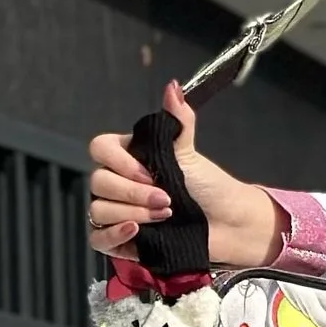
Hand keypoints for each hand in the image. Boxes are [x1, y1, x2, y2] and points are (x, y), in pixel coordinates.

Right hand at [86, 83, 282, 270]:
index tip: (150, 172)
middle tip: (169, 200)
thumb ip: (178, 120)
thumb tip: (172, 87)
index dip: (119, 162)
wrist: (228, 224)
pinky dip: (113, 236)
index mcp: (128, 157)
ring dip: (132, 213)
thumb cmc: (209, 186)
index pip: (99, 149)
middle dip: (134, 193)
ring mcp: (118, 212)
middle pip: (98, 183)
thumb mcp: (191, 152)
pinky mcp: (122, 240)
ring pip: (99, 210)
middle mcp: (118, 183)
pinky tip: (136, 231)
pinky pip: (97, 239)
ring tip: (166, 217)